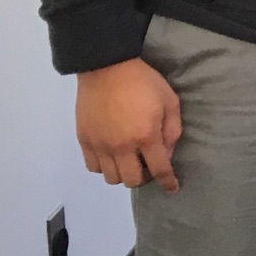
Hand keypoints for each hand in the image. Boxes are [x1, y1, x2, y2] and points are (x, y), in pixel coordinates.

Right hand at [76, 58, 182, 191]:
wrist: (106, 67)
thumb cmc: (143, 81)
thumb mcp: (169, 100)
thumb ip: (172, 130)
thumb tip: (167, 153)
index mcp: (145, 136)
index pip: (159, 169)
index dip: (167, 182)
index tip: (172, 188)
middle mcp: (121, 146)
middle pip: (132, 180)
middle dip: (145, 177)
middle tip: (149, 165)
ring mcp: (100, 145)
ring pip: (111, 178)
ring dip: (124, 173)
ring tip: (129, 160)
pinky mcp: (84, 140)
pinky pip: (93, 167)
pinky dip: (104, 167)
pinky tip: (112, 155)